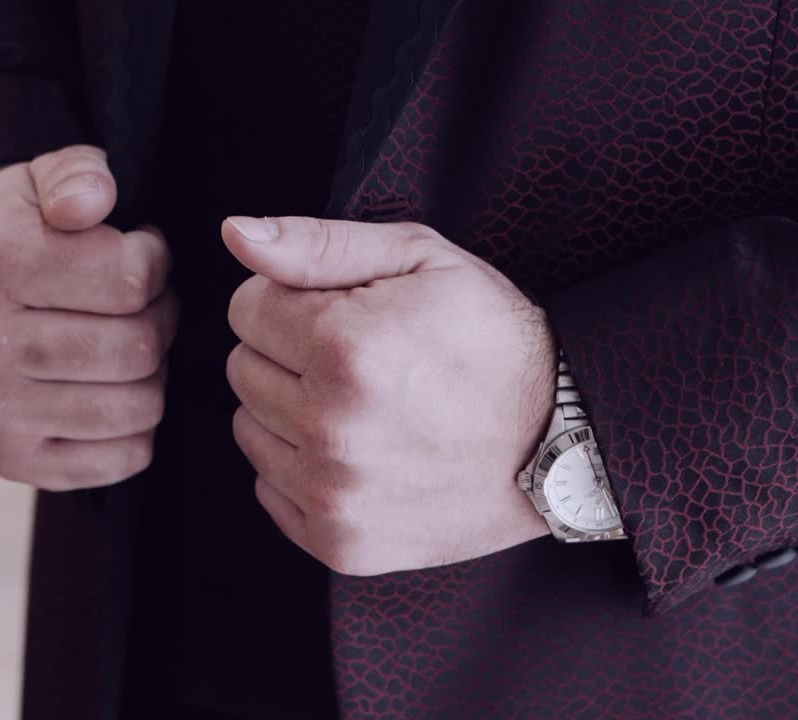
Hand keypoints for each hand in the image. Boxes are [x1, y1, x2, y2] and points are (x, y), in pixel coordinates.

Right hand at [0, 146, 176, 489]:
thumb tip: (88, 205)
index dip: (154, 263)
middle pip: (136, 348)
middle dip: (160, 321)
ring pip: (137, 406)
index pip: (131, 279)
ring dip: (153, 375)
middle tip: (145, 308)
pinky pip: (123, 458)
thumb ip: (80, 174)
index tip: (138, 256)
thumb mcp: (50, 180)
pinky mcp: (15, 458)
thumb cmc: (35, 236)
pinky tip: (115, 392)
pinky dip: (138, 429)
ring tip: (131, 347)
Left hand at [223, 216, 552, 574]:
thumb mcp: (421, 259)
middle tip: (357, 359)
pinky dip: (300, 468)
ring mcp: (335, 492)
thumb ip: (318, 243)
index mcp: (345, 345)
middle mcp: (333, 425)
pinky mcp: (341, 542)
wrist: (562, 438)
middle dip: (286, 353)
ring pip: (249, 430)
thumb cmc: (492, 338)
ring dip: (289, 410)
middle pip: (243, 369)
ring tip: (360, 405)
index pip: (246, 309)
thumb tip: (235, 235)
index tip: (340, 311)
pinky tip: (357, 452)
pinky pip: (268, 489)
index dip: (291, 300)